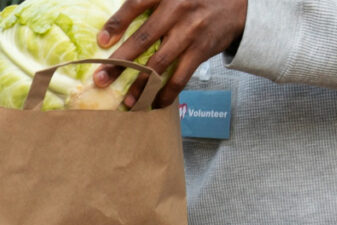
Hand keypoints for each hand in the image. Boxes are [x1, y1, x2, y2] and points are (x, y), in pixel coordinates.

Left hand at [92, 0, 246, 108]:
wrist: (236, 4)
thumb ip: (145, 5)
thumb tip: (111, 30)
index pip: (136, 5)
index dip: (116, 23)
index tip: (101, 42)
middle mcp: (177, 10)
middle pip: (142, 39)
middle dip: (119, 63)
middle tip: (101, 80)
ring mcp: (190, 32)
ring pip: (159, 63)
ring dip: (140, 85)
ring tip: (127, 101)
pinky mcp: (201, 50)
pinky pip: (181, 77)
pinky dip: (167, 93)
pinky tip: (155, 103)